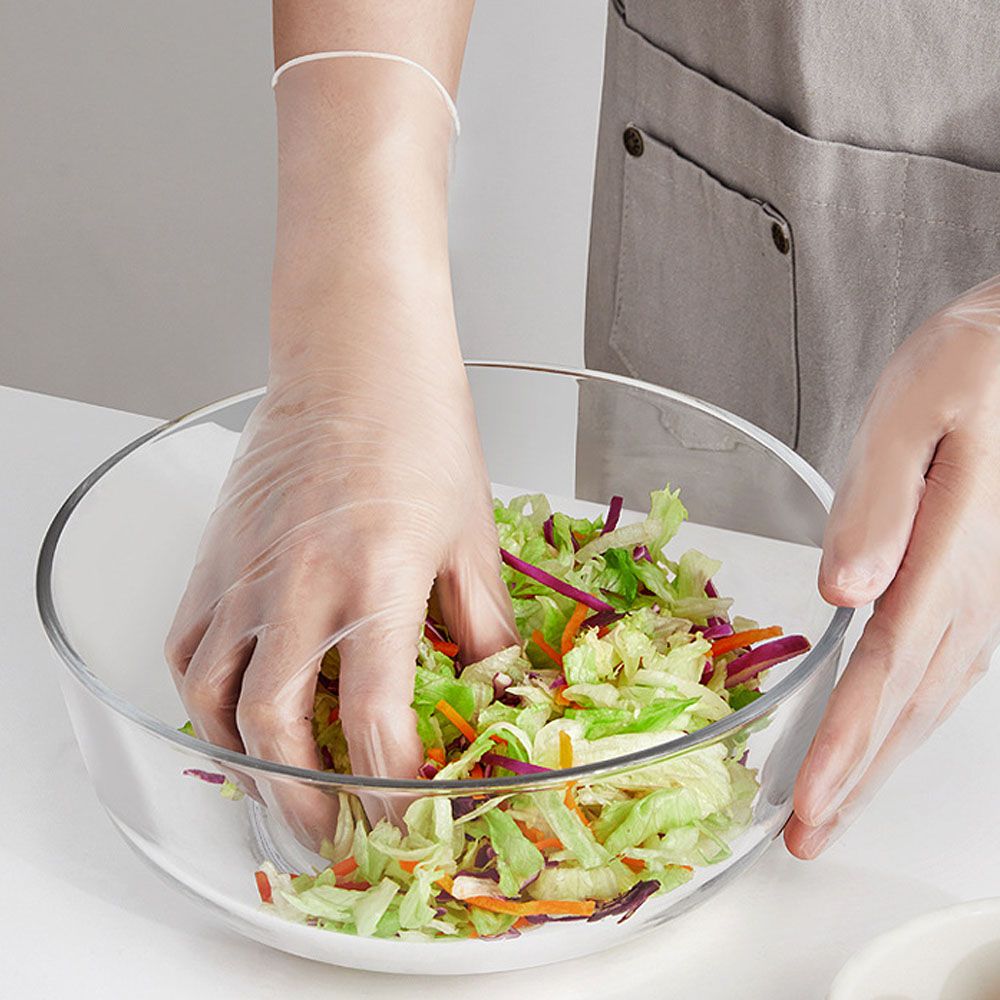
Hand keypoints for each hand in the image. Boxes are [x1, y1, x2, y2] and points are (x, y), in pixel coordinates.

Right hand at [164, 310, 516, 846]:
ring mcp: (246, 572)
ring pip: (215, 698)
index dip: (392, 789)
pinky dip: (205, 696)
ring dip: (244, 761)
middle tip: (331, 832)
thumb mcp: (471, 535)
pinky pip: (188, 646)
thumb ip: (483, 625)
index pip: (374, 724)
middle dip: (304, 799)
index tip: (406, 818)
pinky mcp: (217, 555)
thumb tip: (498, 691)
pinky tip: (233, 712)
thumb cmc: (422, 433)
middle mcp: (300, 587)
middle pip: (278, 729)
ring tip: (277, 790)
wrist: (356, 360)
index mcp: (376, 583)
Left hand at [785, 275, 999, 857]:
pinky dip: (901, 712)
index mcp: (952, 551)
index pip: (889, 666)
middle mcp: (974, 588)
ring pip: (928, 696)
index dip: (847, 740)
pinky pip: (941, 664)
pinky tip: (878, 732)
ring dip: (877, 756)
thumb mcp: (919, 410)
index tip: (809, 801)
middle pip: (909, 701)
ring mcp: (982, 591)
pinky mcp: (975, 581)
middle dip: (856, 775)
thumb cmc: (972, 364)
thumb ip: (882, 500)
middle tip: (809, 836)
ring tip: (833, 807)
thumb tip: (844, 589)